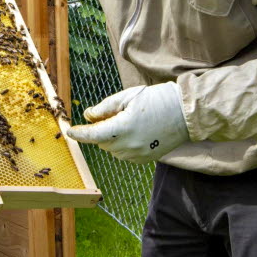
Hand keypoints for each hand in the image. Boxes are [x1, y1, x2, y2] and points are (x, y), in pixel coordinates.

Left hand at [67, 83, 188, 163]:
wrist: (186, 113)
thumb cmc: (157, 99)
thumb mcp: (128, 96)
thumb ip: (105, 107)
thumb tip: (88, 116)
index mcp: (123, 128)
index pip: (93, 135)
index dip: (79, 133)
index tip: (69, 131)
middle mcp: (129, 146)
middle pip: (102, 142)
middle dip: (102, 129)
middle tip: (116, 113)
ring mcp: (138, 155)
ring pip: (112, 149)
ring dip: (112, 138)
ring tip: (130, 121)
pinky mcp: (145, 160)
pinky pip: (124, 154)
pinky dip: (123, 144)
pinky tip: (137, 131)